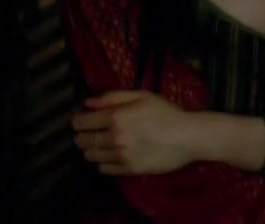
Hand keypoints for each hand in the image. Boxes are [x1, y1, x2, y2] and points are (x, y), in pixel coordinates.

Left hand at [71, 90, 198, 175]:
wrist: (188, 137)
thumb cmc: (165, 112)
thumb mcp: (140, 95)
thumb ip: (111, 97)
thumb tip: (87, 103)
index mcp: (115, 117)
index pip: (82, 123)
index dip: (76, 121)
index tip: (78, 121)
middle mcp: (114, 138)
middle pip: (83, 141)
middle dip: (81, 136)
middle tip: (86, 133)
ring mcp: (122, 156)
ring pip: (91, 156)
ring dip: (90, 150)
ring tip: (98, 144)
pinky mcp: (130, 170)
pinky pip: (105, 169)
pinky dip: (102, 163)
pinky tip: (109, 156)